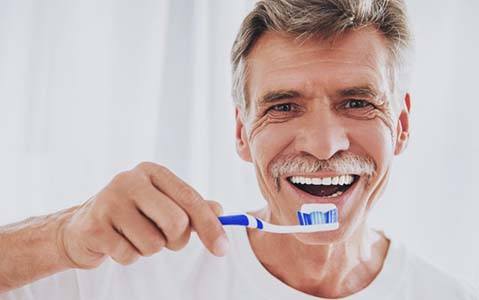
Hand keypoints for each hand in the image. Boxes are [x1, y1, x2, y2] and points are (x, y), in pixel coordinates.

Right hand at [57, 162, 228, 268]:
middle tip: (164, 239)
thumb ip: (191, 207)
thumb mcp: (162, 204)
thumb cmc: (131, 215)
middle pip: (176, 222)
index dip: (210, 226)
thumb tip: (220, 211)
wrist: (80, 228)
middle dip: (176, 240)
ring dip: (149, 249)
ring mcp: (109, 201)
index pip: (190, 198)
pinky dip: (129, 256)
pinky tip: (116, 243)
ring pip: (154, 244)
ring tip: (134, 237)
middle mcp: (129, 180)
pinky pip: (130, 255)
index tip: (223, 249)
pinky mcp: (94, 227)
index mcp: (151, 172)